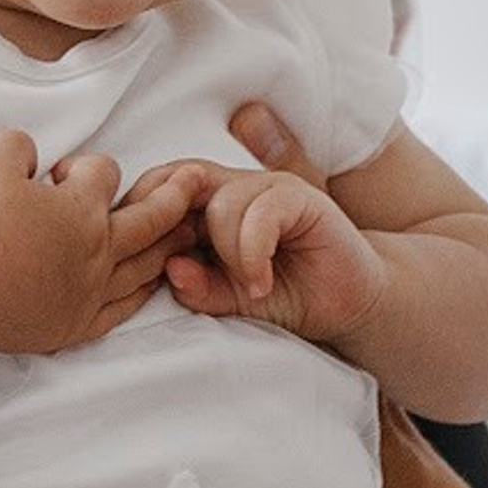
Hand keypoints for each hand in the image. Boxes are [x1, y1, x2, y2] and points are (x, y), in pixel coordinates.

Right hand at [0, 130, 181, 355]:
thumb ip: (16, 148)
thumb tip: (27, 149)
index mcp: (81, 207)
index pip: (105, 174)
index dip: (87, 168)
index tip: (63, 176)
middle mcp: (97, 247)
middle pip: (149, 216)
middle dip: (175, 195)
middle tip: (197, 182)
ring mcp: (92, 288)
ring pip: (145, 264)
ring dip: (169, 246)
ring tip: (188, 236)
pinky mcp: (77, 322)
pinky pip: (123, 308)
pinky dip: (140, 295)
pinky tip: (150, 288)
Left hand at [120, 151, 386, 346]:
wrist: (347, 304)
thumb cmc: (284, 296)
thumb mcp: (230, 299)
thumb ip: (199, 288)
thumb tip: (171, 271)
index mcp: (205, 203)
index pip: (158, 188)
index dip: (142, 219)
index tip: (139, 265)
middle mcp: (233, 186)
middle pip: (179, 184)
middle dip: (172, 229)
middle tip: (182, 273)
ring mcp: (267, 186)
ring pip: (220, 204)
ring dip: (227, 255)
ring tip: (248, 288)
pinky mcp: (301, 196)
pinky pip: (261, 214)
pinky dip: (254, 254)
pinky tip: (262, 283)